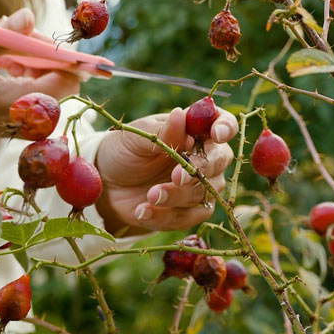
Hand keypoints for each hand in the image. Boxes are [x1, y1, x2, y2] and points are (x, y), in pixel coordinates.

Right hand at [0, 8, 91, 139]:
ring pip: (51, 85)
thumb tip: (29, 15)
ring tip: (2, 55)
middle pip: (62, 80)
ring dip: (33, 63)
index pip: (67, 80)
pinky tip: (2, 65)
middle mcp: (27, 119)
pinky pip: (38, 94)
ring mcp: (26, 124)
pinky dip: (27, 75)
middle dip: (44, 55)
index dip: (62, 55)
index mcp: (16, 102)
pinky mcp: (21, 123)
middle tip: (14, 40)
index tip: (38, 36)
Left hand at [94, 106, 237, 234]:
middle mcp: (204, 158)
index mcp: (195, 131)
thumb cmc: (124, 152)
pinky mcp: (188, 212)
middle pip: (218, 162)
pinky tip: (142, 211)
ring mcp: (200, 186)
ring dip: (176, 196)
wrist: (108, 185)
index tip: (216, 134)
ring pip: (203, 193)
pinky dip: (164, 216)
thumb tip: (180, 115)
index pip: (223, 124)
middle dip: (199, 170)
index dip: (225, 127)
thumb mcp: (135, 138)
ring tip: (150, 196)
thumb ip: (161, 132)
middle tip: (176, 176)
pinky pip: (186, 218)